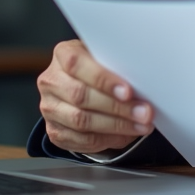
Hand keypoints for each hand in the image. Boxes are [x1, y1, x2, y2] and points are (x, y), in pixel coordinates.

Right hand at [37, 39, 153, 154]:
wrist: (78, 84)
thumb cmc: (96, 68)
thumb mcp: (104, 56)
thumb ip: (116, 64)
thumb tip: (143, 80)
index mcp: (63, 54)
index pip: (77, 65)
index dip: (103, 80)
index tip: (128, 91)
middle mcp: (51, 81)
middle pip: (81, 96)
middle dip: (117, 107)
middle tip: (144, 113)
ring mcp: (49, 108)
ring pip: (81, 121)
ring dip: (116, 126)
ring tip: (140, 125)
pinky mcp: (54, 131)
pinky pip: (81, 140)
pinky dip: (107, 140)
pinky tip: (125, 135)